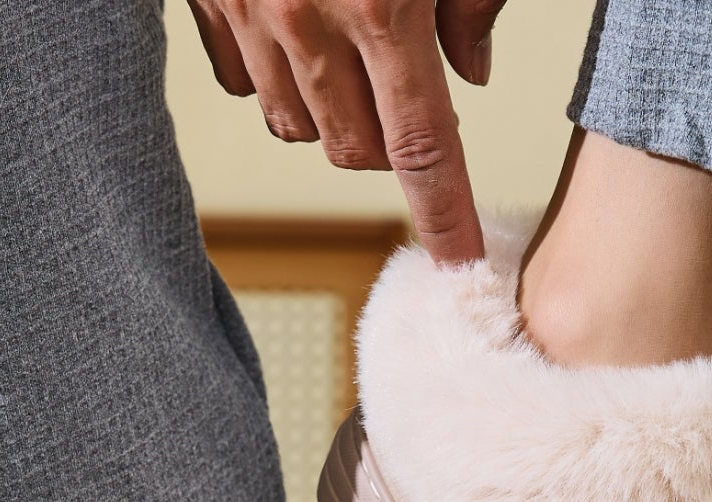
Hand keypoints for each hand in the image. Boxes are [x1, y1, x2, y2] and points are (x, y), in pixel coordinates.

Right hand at [186, 0, 504, 262]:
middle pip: (355, 151)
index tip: (460, 265)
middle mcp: (306, 18)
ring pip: (294, 126)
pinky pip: (240, 82)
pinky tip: (290, 29)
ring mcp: (248, 11)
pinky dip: (270, 75)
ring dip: (327, 113)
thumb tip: (471, 73)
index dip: (446, 216)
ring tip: (344, 47)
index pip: (423, 147)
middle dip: (386, 144)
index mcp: (380, 2)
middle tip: (404, 88)